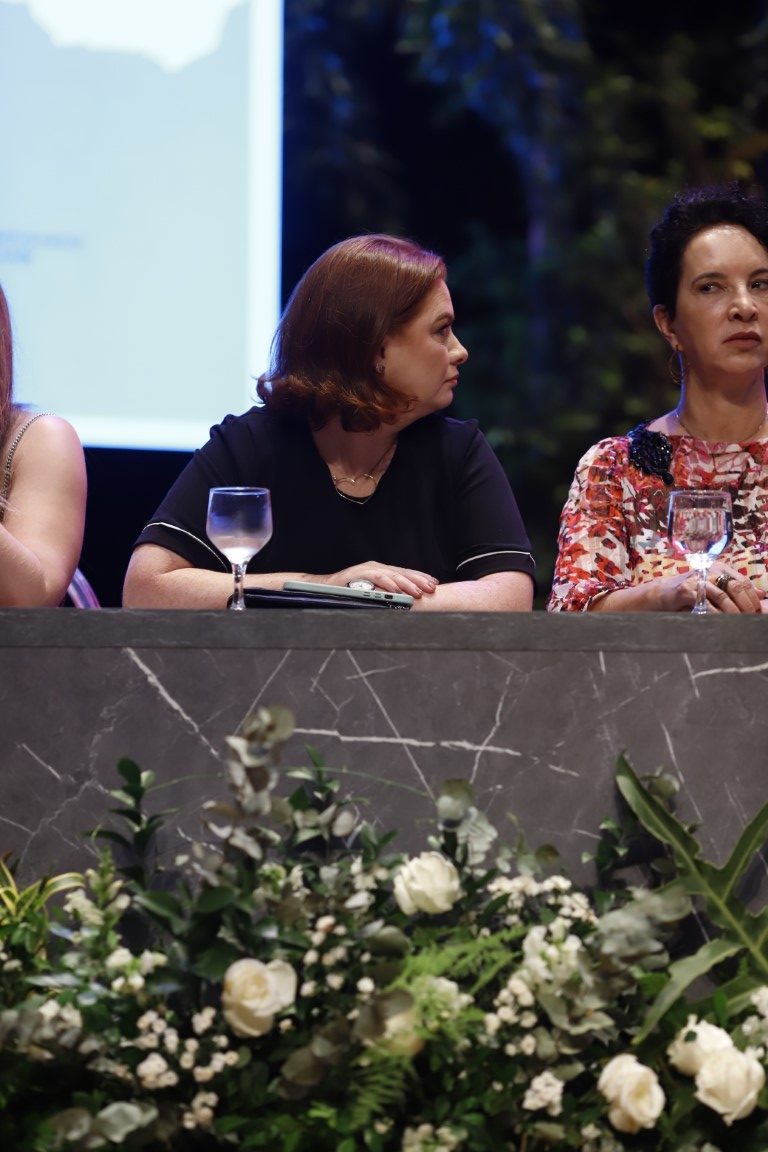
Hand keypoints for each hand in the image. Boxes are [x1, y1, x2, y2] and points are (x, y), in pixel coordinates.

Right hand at [323, 561, 438, 598]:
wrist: (322, 589)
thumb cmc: (346, 593)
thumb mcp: (370, 594)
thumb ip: (385, 595)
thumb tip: (404, 603)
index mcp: (381, 572)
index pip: (404, 574)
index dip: (419, 578)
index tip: (433, 584)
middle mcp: (375, 568)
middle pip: (401, 573)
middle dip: (418, 580)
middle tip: (431, 588)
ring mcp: (366, 570)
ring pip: (391, 574)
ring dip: (406, 583)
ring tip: (418, 591)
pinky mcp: (357, 574)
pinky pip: (375, 577)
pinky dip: (387, 583)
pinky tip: (397, 589)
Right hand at [648, 567, 761, 612]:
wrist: (663, 593)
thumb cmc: (693, 592)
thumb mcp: (716, 588)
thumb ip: (736, 590)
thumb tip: (761, 594)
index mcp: (720, 568)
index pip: (743, 582)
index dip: (752, 598)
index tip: (756, 612)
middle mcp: (710, 571)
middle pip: (736, 587)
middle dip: (746, 605)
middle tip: (749, 618)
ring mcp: (698, 580)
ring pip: (723, 596)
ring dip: (733, 612)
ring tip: (738, 622)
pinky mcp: (687, 590)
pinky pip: (706, 605)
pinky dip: (715, 615)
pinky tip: (720, 622)